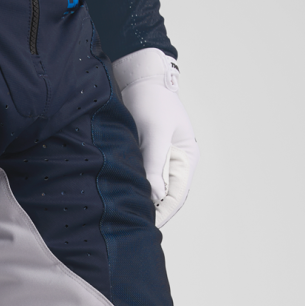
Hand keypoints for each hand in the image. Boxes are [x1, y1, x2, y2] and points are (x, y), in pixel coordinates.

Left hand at [112, 49, 199, 227]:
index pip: (177, 195)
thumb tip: (154, 195)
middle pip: (164, 197)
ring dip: (139, 201)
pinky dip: (131, 188)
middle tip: (131, 227)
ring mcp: (159, 160)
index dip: (163, 213)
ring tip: (123, 218)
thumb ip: (155, 164)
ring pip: (150, 189)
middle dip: (150, 211)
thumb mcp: (155, 132)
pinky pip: (139, 178)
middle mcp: (174, 162)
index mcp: (186, 158)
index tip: (147, 225)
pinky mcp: (143, 156)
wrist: (139, 78)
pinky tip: (118, 199)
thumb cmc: (153, 100)